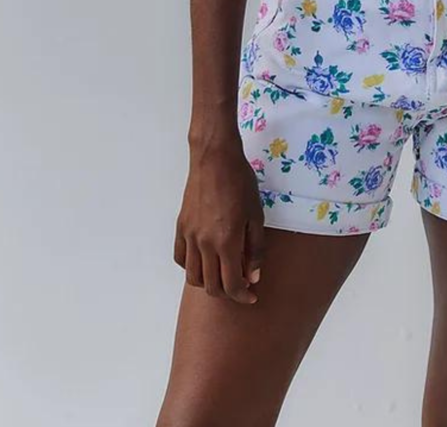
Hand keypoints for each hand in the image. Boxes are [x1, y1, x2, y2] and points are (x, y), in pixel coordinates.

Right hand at [173, 139, 264, 303]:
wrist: (215, 159)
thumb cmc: (240, 183)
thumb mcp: (256, 215)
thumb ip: (255, 249)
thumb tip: (253, 276)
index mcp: (227, 242)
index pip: (232, 284)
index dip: (243, 296)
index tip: (252, 296)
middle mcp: (205, 244)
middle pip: (211, 286)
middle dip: (228, 293)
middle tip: (240, 286)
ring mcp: (189, 236)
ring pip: (193, 277)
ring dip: (208, 283)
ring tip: (222, 275)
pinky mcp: (181, 227)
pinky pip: (180, 258)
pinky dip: (191, 267)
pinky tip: (204, 261)